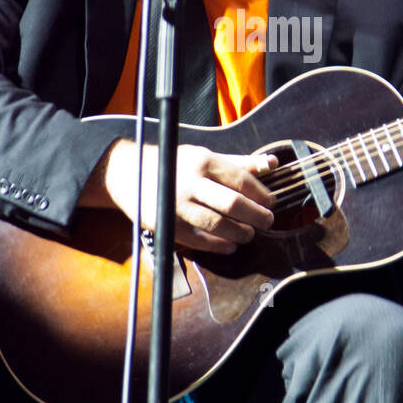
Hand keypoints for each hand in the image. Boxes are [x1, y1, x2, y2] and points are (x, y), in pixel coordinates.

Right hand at [101, 141, 277, 254]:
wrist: (129, 174)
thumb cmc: (176, 164)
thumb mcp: (206, 156)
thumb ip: (240, 162)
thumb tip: (273, 163)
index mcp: (203, 161)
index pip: (241, 180)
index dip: (261, 194)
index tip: (271, 202)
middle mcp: (190, 183)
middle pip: (232, 204)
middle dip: (256, 216)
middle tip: (267, 221)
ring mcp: (177, 206)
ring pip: (217, 224)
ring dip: (240, 233)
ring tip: (249, 234)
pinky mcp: (167, 225)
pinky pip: (198, 241)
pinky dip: (218, 246)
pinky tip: (230, 246)